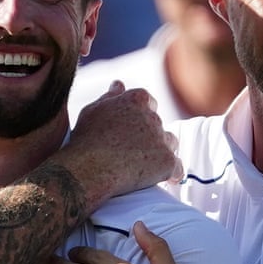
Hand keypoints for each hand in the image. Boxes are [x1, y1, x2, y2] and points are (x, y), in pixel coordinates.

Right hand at [62, 83, 180, 204]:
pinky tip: (164, 179)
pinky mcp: (167, 162)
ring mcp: (162, 139)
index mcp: (137, 99)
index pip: (148, 103)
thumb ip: (110, 97)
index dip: (140, 117)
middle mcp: (153, 116)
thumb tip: (119, 84)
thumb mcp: (92, 110)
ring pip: (170, 143)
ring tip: (143, 164)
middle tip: (131, 150)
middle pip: (158, 124)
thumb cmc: (86, 140)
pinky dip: (171, 174)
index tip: (130, 129)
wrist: (88, 170)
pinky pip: (177, 169)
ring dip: (160, 151)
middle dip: (148, 135)